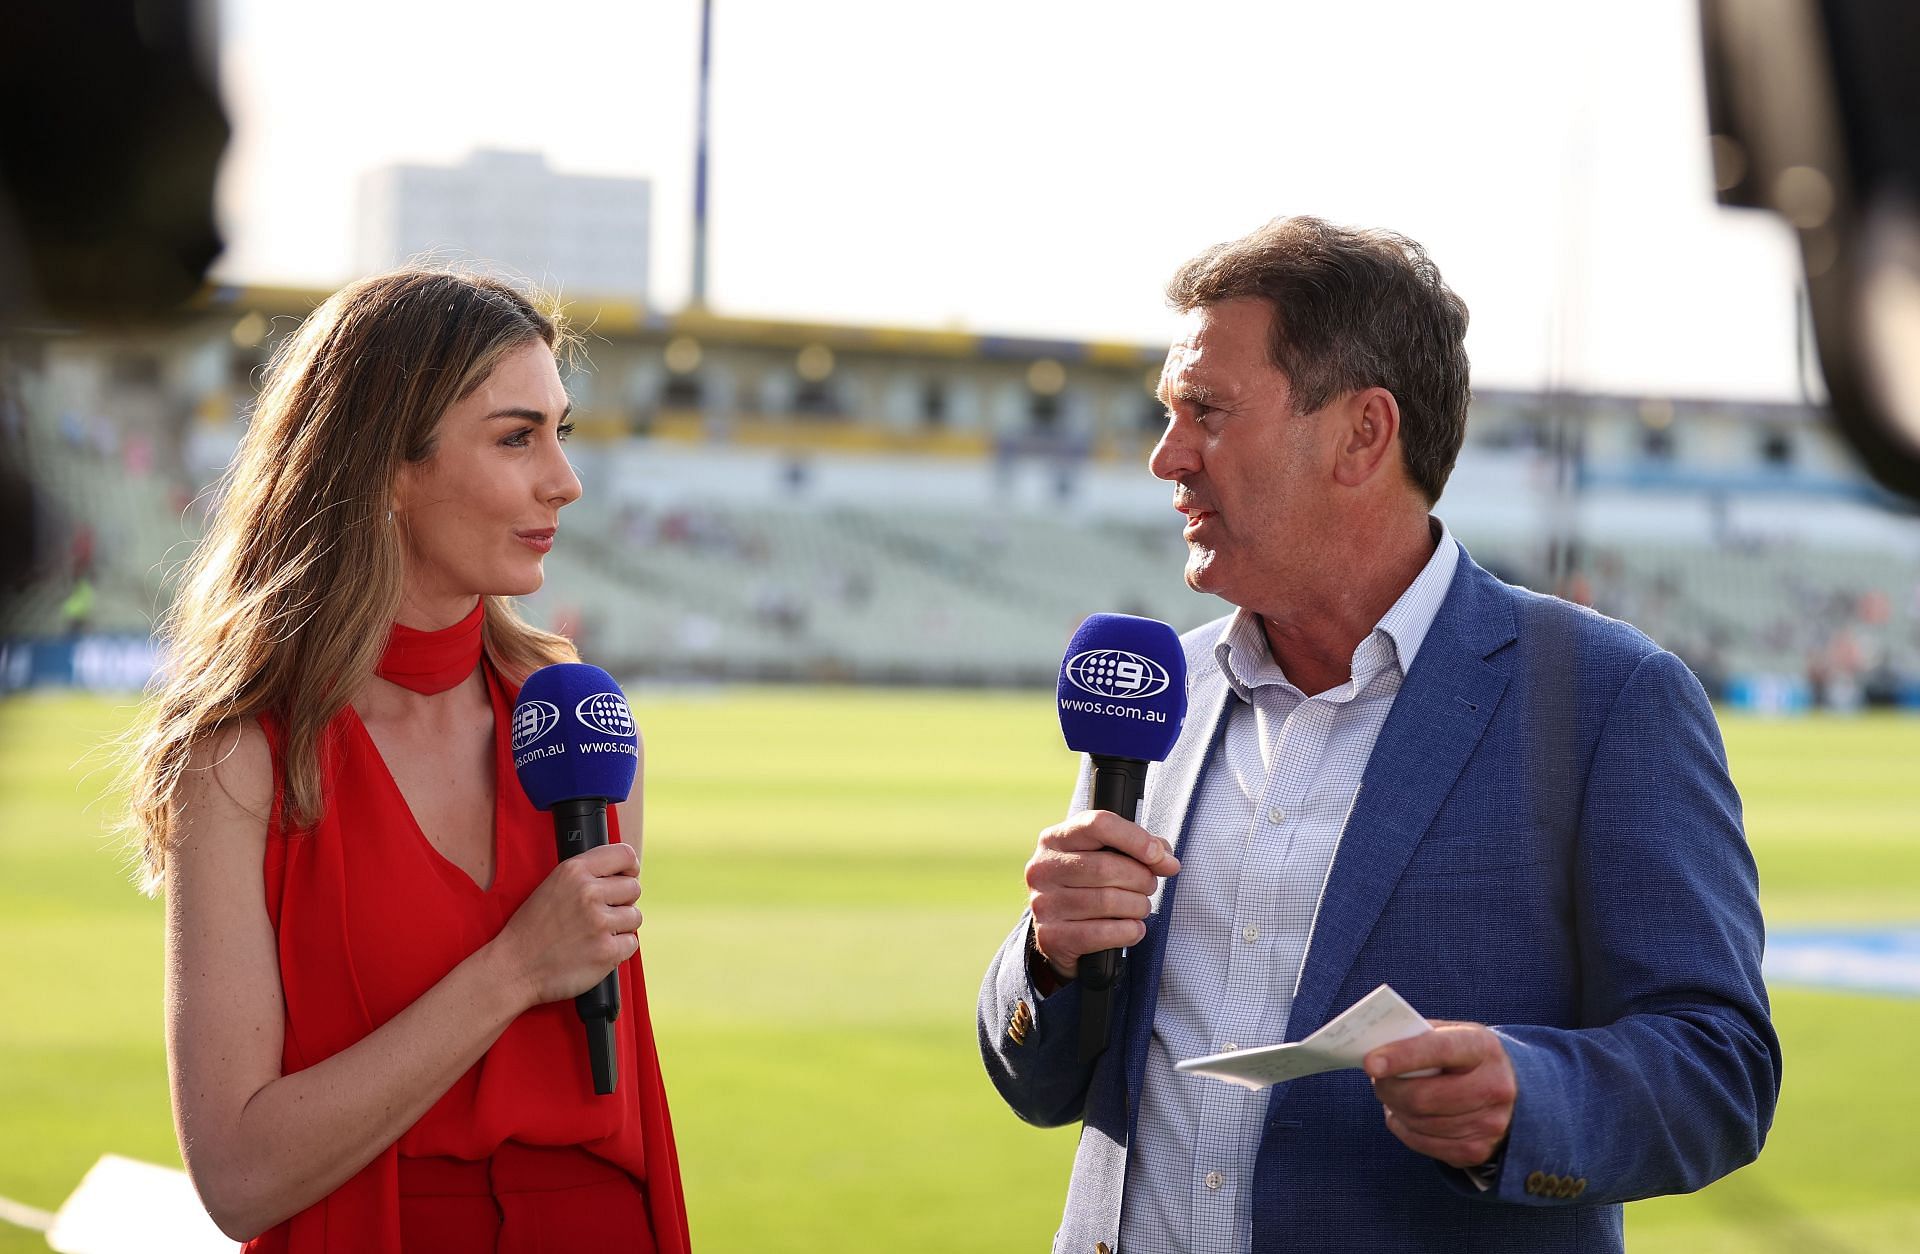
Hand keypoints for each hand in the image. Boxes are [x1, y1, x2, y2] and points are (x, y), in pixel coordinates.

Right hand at [492, 842, 641, 1008]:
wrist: (514, 967)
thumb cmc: (533, 928)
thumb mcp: (553, 885)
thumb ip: (587, 875)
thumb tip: (625, 873)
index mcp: (574, 871)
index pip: (624, 855)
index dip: (629, 867)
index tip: (626, 876)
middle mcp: (588, 892)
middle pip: (634, 888)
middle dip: (622, 902)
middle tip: (600, 914)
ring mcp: (599, 922)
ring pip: (634, 916)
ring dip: (620, 927)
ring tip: (594, 933)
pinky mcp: (607, 951)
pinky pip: (631, 943)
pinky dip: (618, 950)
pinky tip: (595, 950)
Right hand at [1025, 809, 1179, 980]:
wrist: (1058, 932)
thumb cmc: (1089, 885)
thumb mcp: (1106, 857)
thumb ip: (1140, 850)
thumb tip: (1168, 862)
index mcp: (1055, 838)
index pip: (1098, 825)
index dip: (1135, 838)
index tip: (1158, 855)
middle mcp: (1043, 868)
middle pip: (1107, 866)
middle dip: (1141, 878)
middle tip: (1149, 886)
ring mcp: (1043, 903)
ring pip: (1108, 901)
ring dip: (1137, 906)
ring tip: (1140, 907)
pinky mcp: (1051, 936)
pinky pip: (1103, 933)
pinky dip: (1128, 931)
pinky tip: (1133, 929)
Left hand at [1364, 1021, 1516, 1168]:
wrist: (1515, 1092)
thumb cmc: (1468, 1058)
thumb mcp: (1454, 1034)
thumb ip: (1420, 1037)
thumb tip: (1377, 1050)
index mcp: (1483, 1049)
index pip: (1439, 1051)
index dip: (1402, 1057)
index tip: (1370, 1063)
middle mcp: (1493, 1088)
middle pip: (1423, 1097)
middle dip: (1389, 1089)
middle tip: (1377, 1079)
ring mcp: (1489, 1124)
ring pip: (1419, 1122)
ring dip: (1395, 1108)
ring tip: (1392, 1095)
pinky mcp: (1477, 1151)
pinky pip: (1423, 1144)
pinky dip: (1404, 1129)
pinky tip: (1403, 1115)